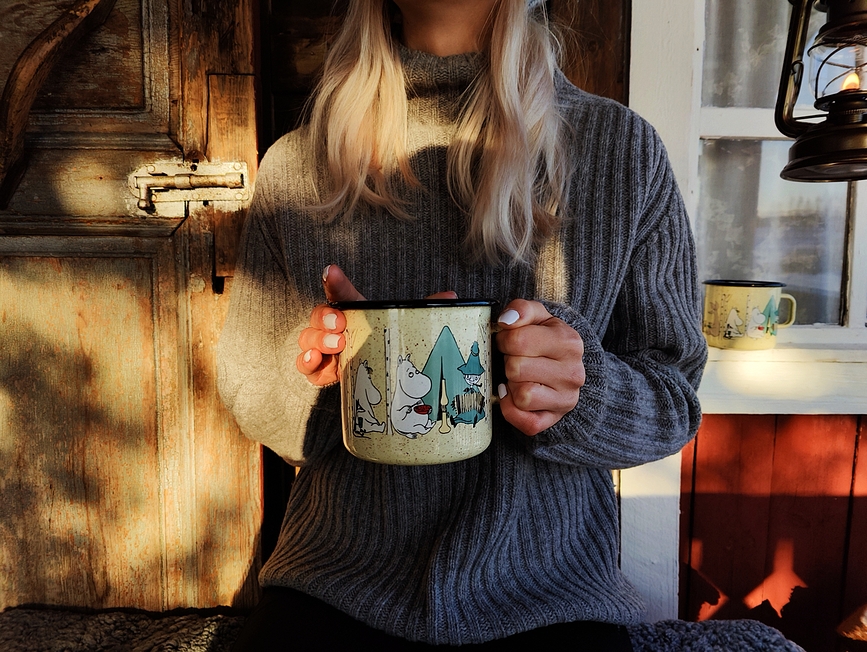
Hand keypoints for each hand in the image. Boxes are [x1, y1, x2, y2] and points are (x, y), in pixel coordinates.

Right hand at [296, 265, 457, 386]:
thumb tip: (451, 297)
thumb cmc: (385, 345)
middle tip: (341, 325)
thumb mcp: (404, 327)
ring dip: (318, 340)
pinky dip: (308, 363)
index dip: (335, 281)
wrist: (376, 377)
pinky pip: (305, 366)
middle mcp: (334, 328)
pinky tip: (316, 361)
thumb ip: (423, 311)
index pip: (341, 292)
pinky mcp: (320, 370)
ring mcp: (324, 349)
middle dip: (326, 317)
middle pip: (320, 315)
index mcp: (353, 312)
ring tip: (337, 346)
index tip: (332, 271)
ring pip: (308, 338)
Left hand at [495, 299, 584, 435]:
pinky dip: (512, 410)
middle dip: (508, 362)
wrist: (567, 369)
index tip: (509, 341)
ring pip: (522, 395)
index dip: (504, 339)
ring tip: (518, 376)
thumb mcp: (539, 317)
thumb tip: (506, 320)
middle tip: (514, 359)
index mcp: (569, 342)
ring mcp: (566, 400)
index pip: (518, 340)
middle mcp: (572, 373)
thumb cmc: (546, 341)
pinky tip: (513, 396)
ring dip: (511, 385)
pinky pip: (525, 422)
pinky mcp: (554, 420)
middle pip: (516, 368)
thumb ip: (522, 309)